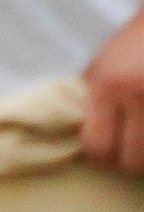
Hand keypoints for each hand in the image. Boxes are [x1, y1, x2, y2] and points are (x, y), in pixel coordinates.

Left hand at [81, 7, 143, 174]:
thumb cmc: (128, 47)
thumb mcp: (99, 68)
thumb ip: (87, 100)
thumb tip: (73, 137)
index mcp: (107, 87)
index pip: (96, 145)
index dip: (99, 157)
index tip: (103, 155)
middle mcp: (137, 95)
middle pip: (131, 160)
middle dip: (128, 164)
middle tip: (127, 156)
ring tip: (140, 147)